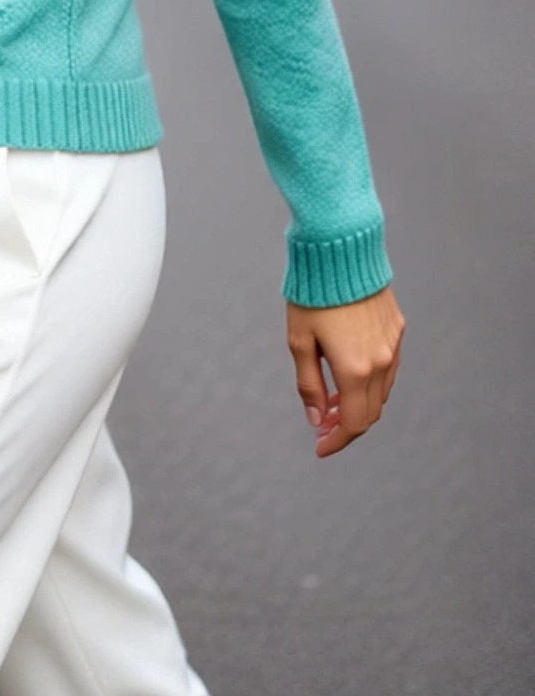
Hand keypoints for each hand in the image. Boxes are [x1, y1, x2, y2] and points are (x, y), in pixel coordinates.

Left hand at [286, 284, 404, 458]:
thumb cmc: (313, 293)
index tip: (319, 446)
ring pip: (382, 391)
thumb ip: (309, 384)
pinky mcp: (396, 328)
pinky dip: (371, 381)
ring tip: (333, 399)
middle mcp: (380, 361)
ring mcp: (392, 344)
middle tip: (322, 423)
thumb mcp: (299, 340)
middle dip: (347, 424)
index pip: (354, 423)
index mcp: (355, 368)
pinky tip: (350, 373)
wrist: (340, 249)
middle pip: (370, 412)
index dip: (337, 440)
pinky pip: (388, 367)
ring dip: (360, 403)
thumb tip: (317, 419)